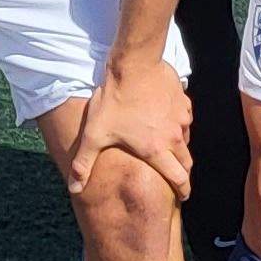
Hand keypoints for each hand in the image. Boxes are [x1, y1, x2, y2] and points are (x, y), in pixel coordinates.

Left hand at [70, 48, 194, 202]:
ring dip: (179, 146)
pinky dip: (178, 124)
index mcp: (156, 149)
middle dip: (183, 172)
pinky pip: (185, 118)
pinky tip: (166, 119)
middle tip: (177, 177)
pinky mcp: (183, 101)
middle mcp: (174, 136)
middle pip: (187, 162)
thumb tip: (74, 188)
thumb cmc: (115, 101)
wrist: (135, 64)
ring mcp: (181, 118)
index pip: (178, 178)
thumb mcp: (94, 135)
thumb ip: (84, 164)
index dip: (183, 190)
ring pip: (186, 139)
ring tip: (167, 147)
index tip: (183, 196)